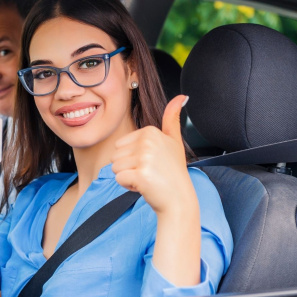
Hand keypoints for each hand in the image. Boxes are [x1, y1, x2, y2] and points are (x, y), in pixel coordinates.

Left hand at [111, 95, 195, 216]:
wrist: (179, 199)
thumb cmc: (173, 172)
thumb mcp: (174, 141)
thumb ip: (172, 118)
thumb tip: (181, 97)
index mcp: (151, 131)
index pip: (121, 145)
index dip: (133, 158)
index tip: (152, 163)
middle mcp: (148, 142)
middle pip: (115, 155)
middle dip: (128, 167)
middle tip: (149, 172)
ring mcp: (144, 158)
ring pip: (115, 167)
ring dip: (128, 177)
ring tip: (147, 179)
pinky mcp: (140, 174)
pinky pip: (119, 179)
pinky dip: (128, 186)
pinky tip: (144, 186)